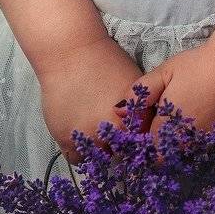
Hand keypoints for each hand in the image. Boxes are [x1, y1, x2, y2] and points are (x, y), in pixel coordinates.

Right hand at [37, 35, 152, 165]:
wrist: (72, 52)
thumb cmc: (108, 63)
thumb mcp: (136, 86)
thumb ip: (143, 113)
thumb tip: (149, 133)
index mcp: (133, 121)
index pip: (141, 149)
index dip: (139, 148)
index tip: (135, 146)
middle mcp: (112, 133)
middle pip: (121, 157)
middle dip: (121, 151)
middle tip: (116, 142)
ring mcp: (88, 137)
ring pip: (99, 160)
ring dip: (99, 151)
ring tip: (98, 137)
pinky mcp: (65, 138)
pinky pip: (76, 159)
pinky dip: (80, 152)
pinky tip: (83, 138)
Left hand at [138, 45, 214, 157]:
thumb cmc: (199, 66)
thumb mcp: (164, 73)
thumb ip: (139, 94)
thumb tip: (118, 112)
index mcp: (167, 130)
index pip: (147, 153)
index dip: (143, 146)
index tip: (146, 132)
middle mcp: (189, 146)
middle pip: (169, 160)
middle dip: (163, 151)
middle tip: (167, 127)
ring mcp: (212, 148)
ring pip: (192, 159)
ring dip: (186, 150)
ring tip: (188, 126)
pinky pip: (214, 153)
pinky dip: (208, 145)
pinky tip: (210, 124)